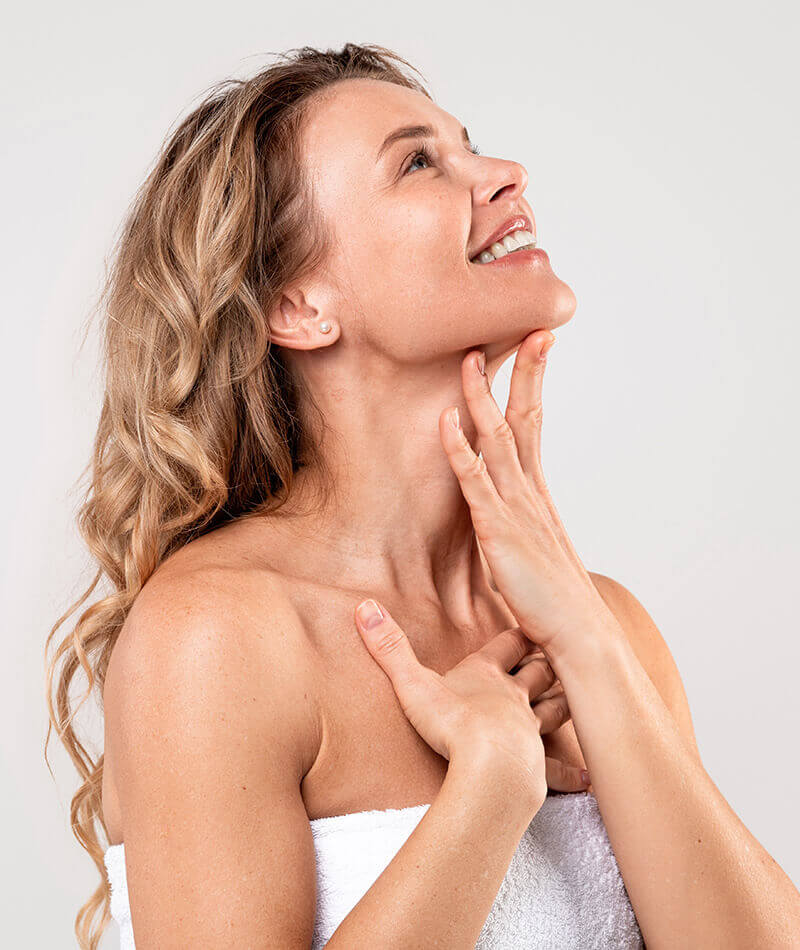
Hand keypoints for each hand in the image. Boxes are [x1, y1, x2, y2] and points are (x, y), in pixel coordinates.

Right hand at [353, 599, 590, 804]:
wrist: (491, 767)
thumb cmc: (452, 723)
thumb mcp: (412, 682)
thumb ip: (388, 647)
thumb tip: (364, 606)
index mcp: (486, 674)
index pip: (507, 644)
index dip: (517, 633)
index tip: (528, 620)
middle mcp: (514, 697)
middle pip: (538, 671)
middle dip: (548, 661)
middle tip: (559, 651)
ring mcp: (529, 729)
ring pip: (555, 708)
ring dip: (564, 700)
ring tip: (576, 694)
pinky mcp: (536, 763)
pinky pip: (557, 765)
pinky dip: (571, 769)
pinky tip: (587, 774)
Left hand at [439, 331, 623, 661]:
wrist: (579, 636)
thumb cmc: (557, 602)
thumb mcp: (537, 553)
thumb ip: (524, 529)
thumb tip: (514, 520)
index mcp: (538, 493)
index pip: (535, 425)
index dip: (534, 384)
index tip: (536, 347)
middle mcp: (530, 492)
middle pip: (525, 418)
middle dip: (524, 372)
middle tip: (528, 328)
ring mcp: (516, 508)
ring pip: (497, 439)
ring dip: (481, 398)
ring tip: (469, 359)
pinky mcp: (498, 530)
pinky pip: (475, 481)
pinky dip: (460, 448)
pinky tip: (447, 421)